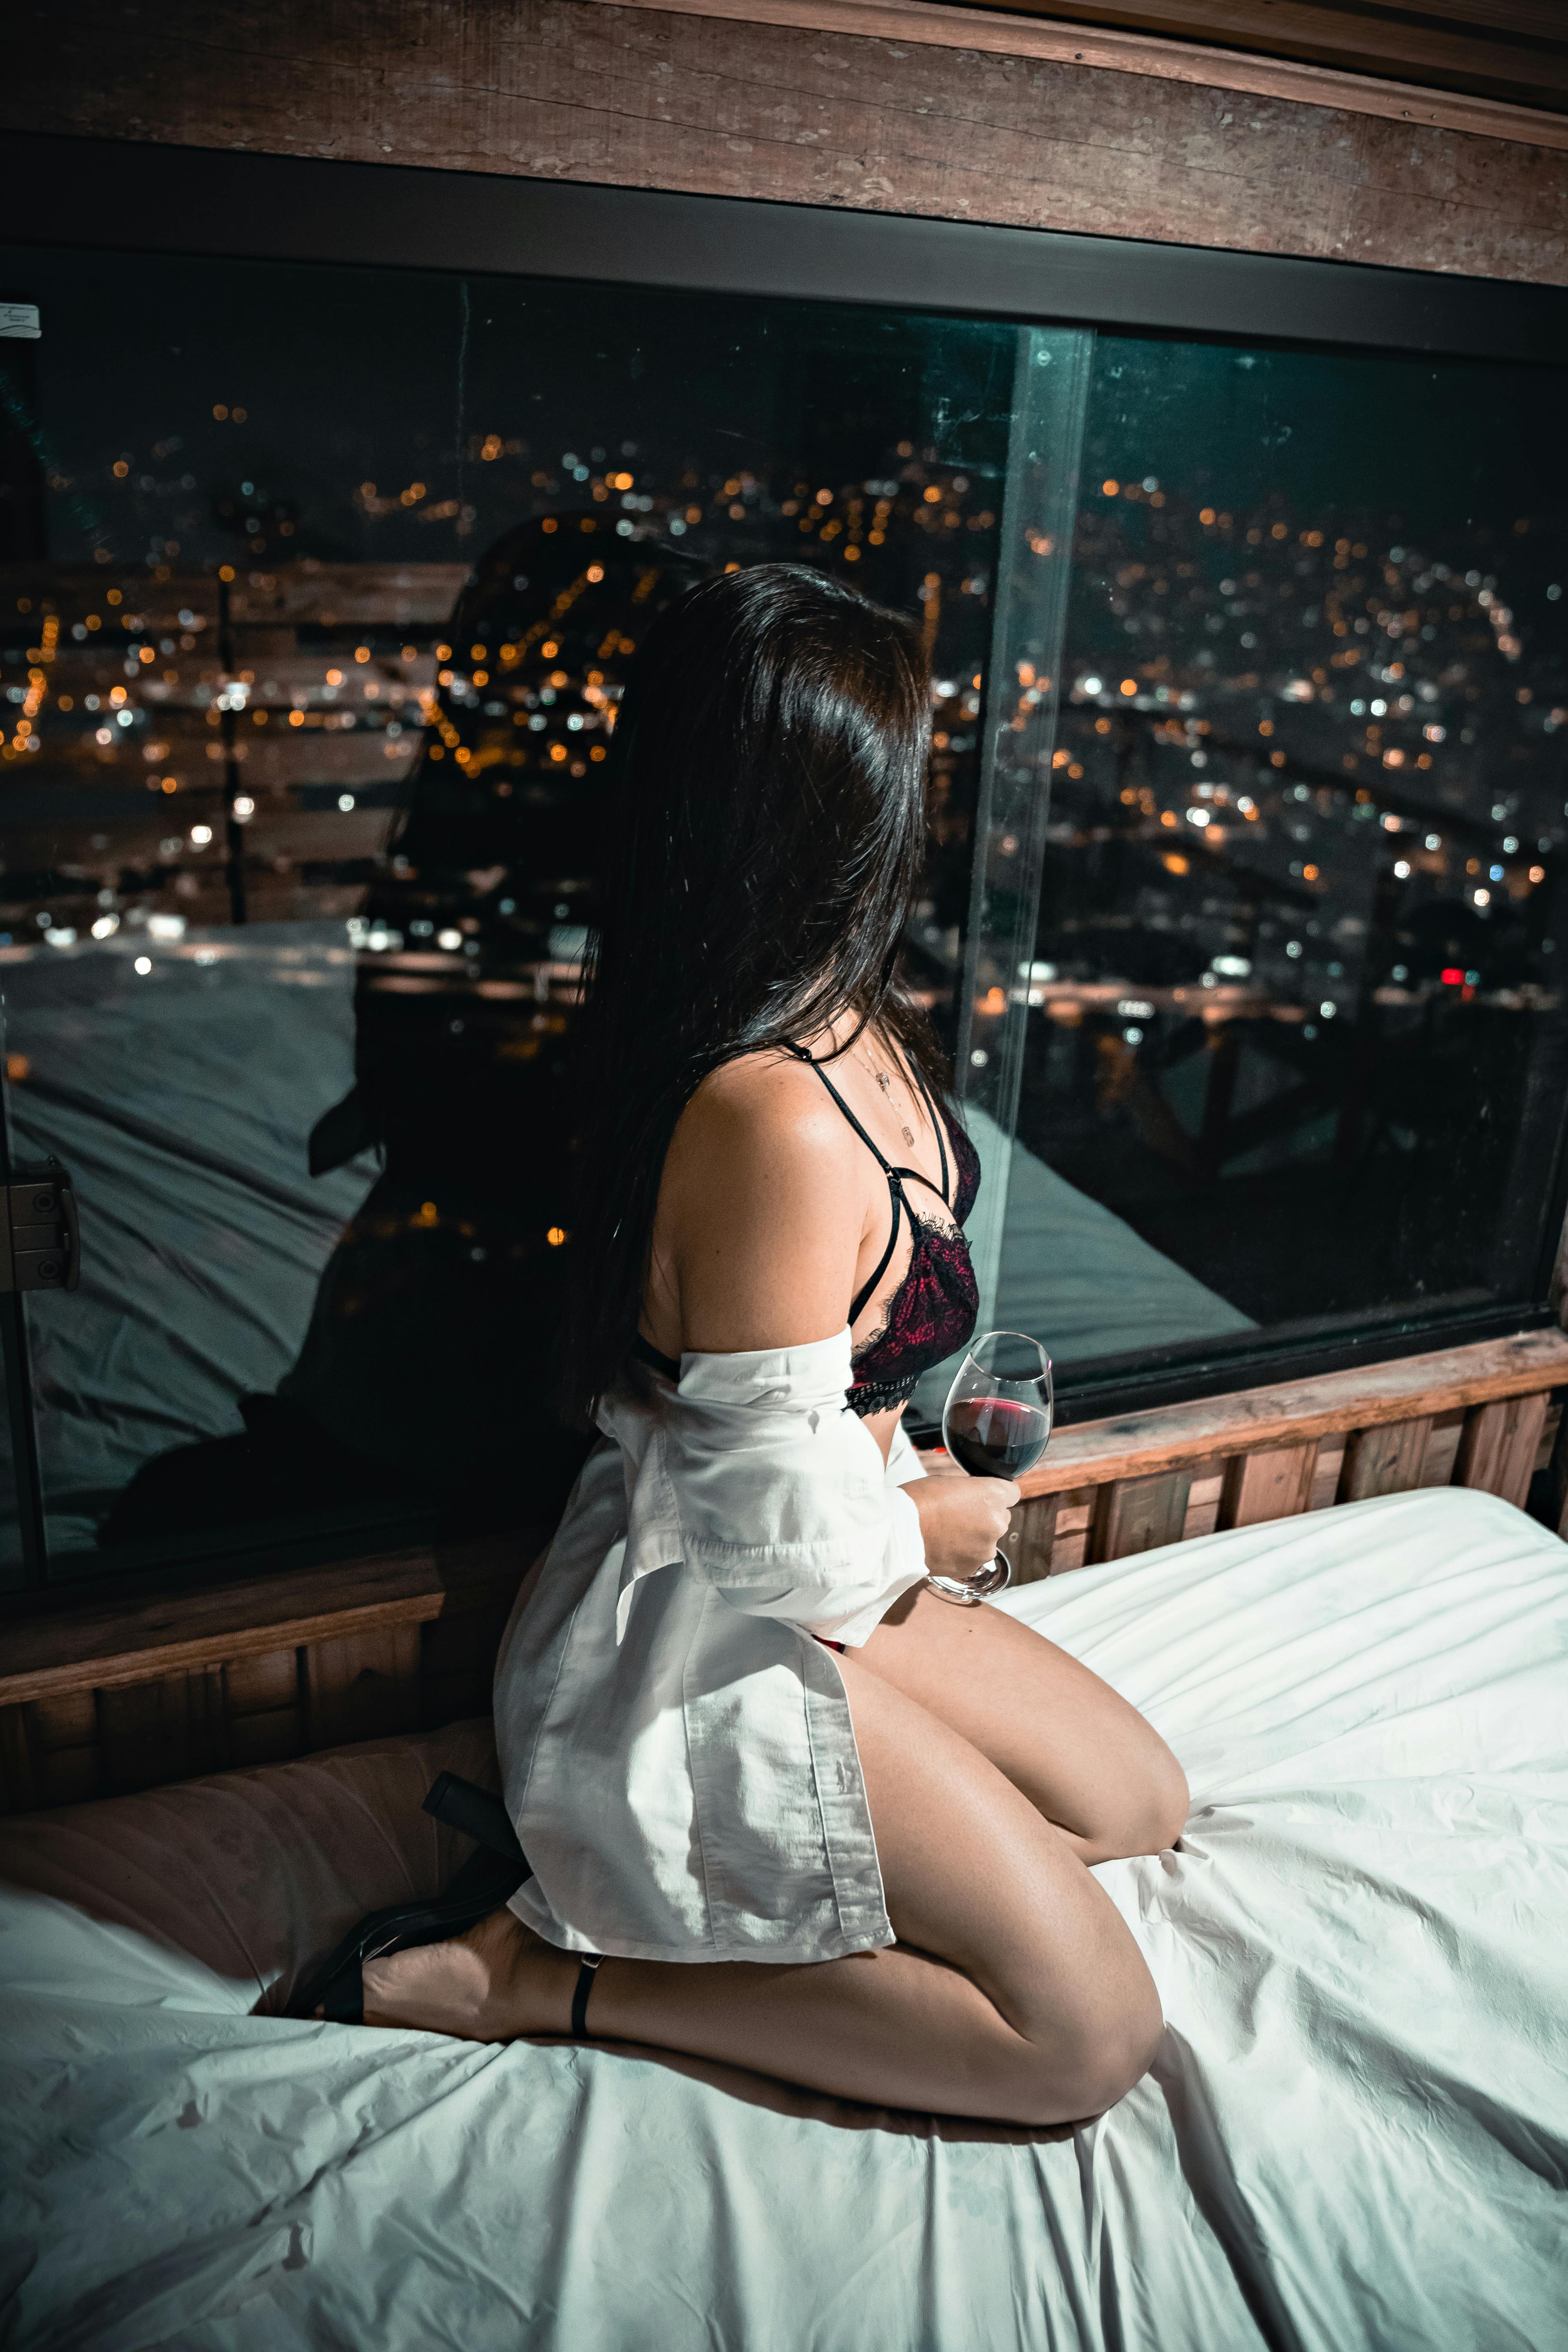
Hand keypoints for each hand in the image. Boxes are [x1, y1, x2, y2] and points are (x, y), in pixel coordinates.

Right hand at [909, 1465, 1019, 1581]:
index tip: (987, 1496)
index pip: (1012, 1492)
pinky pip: (974, 1556)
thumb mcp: (949, 1481)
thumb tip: (979, 1499)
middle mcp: (996, 1523)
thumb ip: (973, 1491)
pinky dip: (964, 1552)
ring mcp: (986, 1548)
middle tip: (959, 1514)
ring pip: (988, 1539)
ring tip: (949, 1533)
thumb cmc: (919, 1501)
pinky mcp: (973, 1566)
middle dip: (986, 1515)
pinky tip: (945, 1546)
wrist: (899, 1534)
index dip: (999, 1493)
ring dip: (976, 1536)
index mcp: (993, 1495)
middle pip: (1001, 1517)